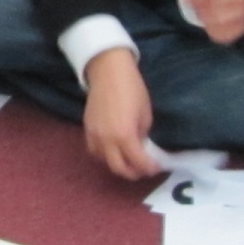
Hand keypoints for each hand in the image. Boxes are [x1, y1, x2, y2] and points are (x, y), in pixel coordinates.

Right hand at [80, 49, 155, 180]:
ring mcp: (94, 136)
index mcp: (125, 136)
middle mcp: (107, 141)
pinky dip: (105, 156)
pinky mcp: (87, 130)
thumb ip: (142, 134)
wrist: (108, 71)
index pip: (138, 162)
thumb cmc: (132, 89)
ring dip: (118, 165)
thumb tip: (140, 145)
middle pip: (118, 168)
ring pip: (104, 161)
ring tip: (129, 161)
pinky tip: (113, 151)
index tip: (157, 167)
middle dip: (133, 172)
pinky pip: (94, 151)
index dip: (149, 167)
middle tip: (143, 170)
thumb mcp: (145, 113)